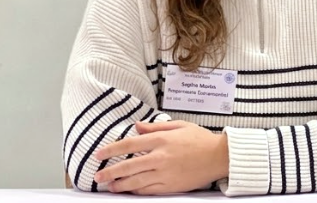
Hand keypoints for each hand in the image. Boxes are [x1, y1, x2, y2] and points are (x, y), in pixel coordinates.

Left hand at [94, 120, 228, 194]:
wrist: (219, 157)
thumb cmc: (200, 139)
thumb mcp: (179, 126)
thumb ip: (156, 127)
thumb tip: (136, 127)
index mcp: (162, 140)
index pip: (129, 144)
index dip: (111, 150)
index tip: (99, 155)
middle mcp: (160, 157)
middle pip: (128, 166)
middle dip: (109, 172)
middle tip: (97, 177)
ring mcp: (164, 173)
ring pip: (135, 181)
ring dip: (119, 184)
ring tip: (110, 186)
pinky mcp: (170, 186)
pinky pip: (147, 190)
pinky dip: (135, 191)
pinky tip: (129, 190)